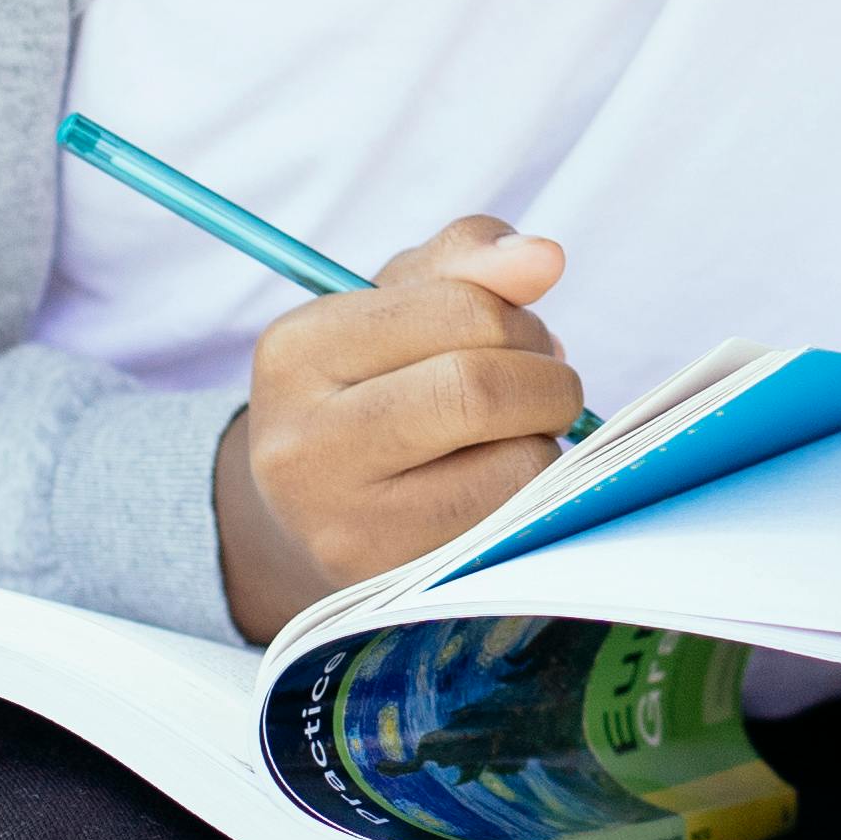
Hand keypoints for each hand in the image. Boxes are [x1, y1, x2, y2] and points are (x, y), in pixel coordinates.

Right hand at [210, 218, 584, 636]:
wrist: (305, 516)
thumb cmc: (368, 388)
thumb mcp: (394, 305)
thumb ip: (466, 262)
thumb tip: (544, 257)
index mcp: (295, 352)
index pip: (456, 309)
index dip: (519, 318)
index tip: (523, 334)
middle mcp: (304, 445)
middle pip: (478, 388)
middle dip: (545, 377)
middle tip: (543, 382)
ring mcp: (347, 526)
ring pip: (513, 464)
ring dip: (544, 440)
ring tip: (516, 434)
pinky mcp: (398, 582)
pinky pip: (517, 526)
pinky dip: (536, 496)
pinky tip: (502, 485)